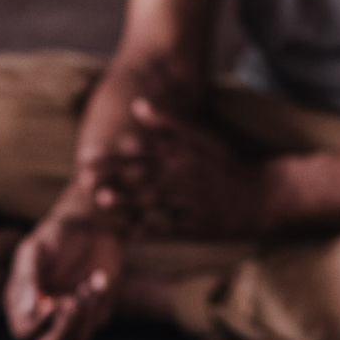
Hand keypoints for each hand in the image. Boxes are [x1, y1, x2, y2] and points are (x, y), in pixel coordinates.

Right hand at [3, 213, 121, 339]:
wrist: (90, 228)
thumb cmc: (55, 236)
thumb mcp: (35, 249)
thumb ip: (27, 278)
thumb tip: (27, 310)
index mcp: (21, 303)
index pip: (22, 331)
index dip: (35, 323)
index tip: (50, 301)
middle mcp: (42, 317)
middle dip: (62, 327)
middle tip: (72, 300)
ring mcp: (68, 319)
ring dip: (83, 317)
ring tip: (87, 286)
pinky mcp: (91, 315)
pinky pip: (95, 324)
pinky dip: (99, 304)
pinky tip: (99, 279)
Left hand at [88, 99, 274, 238]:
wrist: (256, 198)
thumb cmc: (222, 166)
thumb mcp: (200, 139)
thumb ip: (167, 124)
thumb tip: (137, 105)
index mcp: (179, 155)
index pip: (140, 152)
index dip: (111, 154)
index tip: (84, 155)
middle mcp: (181, 178)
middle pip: (141, 176)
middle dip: (112, 176)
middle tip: (83, 178)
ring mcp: (186, 204)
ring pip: (152, 202)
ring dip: (125, 202)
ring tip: (100, 200)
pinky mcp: (191, 228)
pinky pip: (164, 230)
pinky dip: (142, 232)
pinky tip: (120, 234)